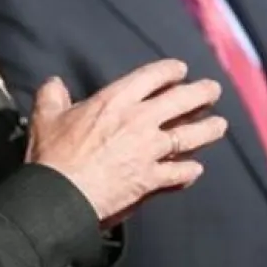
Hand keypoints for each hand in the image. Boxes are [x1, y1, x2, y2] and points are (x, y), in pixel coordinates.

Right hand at [26, 59, 226, 227]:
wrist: (58, 196)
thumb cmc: (52, 156)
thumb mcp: (46, 117)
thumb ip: (52, 96)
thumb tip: (54, 83)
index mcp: (116, 100)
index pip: (152, 77)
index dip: (170, 71)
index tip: (181, 70)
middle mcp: (139, 121)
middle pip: (181, 101)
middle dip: (201, 94)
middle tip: (214, 91)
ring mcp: (149, 151)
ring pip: (189, 136)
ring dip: (208, 130)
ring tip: (220, 125)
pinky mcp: (151, 180)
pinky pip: (179, 174)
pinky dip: (189, 171)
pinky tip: (196, 169)